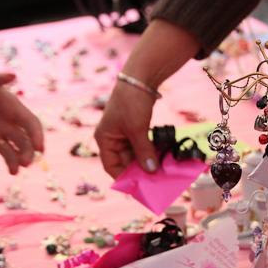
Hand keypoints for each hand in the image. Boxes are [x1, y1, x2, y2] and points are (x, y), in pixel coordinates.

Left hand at [0, 65, 43, 180]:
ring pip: (8, 152)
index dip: (38, 136)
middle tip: (24, 163)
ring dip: (13, 162)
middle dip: (27, 153)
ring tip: (12, 172)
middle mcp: (4, 123)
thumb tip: (13, 76)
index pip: (31, 124)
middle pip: (23, 142)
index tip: (40, 149)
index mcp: (10, 108)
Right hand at [94, 19, 200, 178]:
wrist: (140, 78)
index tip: (137, 189)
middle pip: (125, 163)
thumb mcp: (137, 130)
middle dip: (139, 172)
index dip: (123, 178)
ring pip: (136, 156)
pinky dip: (151, 153)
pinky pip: (143, 147)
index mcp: (105, 140)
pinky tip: (162, 161)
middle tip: (154, 183)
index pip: (111, 167)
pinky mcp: (136, 130)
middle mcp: (112, 139)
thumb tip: (151, 171)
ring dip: (147, 163)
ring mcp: (125, 135)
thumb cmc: (131, 102)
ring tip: (160, 174)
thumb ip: (143, 152)